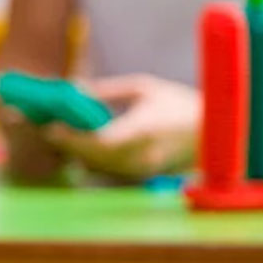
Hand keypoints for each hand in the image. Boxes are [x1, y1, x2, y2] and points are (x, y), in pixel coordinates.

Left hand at [43, 74, 198, 180]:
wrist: (214, 132)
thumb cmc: (178, 103)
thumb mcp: (144, 88)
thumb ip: (108, 91)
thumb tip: (75, 90)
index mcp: (144, 128)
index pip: (101, 140)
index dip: (73, 137)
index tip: (52, 127)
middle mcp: (143, 153)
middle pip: (95, 157)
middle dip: (68, 145)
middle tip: (48, 131)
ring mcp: (145, 168)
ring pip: (100, 167)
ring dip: (77, 154)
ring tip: (59, 137)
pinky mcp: (145, 175)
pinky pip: (110, 171)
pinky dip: (92, 160)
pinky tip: (79, 148)